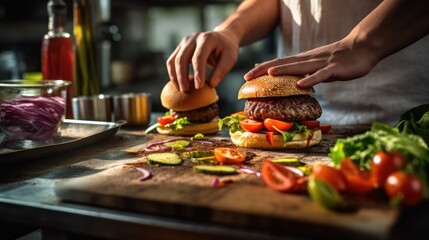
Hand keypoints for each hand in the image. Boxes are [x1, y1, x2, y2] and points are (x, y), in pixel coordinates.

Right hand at [166, 30, 239, 91]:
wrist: (222, 38)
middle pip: (182, 58)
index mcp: (207, 38)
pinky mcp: (180, 48)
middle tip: (185, 91)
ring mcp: (184, 42)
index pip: (199, 56)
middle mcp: (193, 38)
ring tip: (180, 89)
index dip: (198, 72)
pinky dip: (172, 73)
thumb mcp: (230, 58)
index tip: (199, 87)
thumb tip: (212, 84)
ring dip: (175, 76)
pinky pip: (171, 61)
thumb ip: (222, 70)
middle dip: (182, 76)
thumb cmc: (226, 49)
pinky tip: (177, 84)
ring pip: (173, 60)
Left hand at [243, 37, 378, 87]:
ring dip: (284, 71)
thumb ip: (300, 70)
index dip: (261, 69)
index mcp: (303, 60)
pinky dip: (311, 80)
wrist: (361, 47)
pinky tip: (301, 85)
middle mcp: (308, 60)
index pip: (278, 64)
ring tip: (268, 75)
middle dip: (264, 70)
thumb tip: (287, 77)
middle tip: (246, 77)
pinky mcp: (334, 69)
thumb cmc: (338, 58)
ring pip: (299, 67)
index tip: (246, 76)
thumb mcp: (315, 63)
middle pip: (283, 64)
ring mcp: (321, 64)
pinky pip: (321, 75)